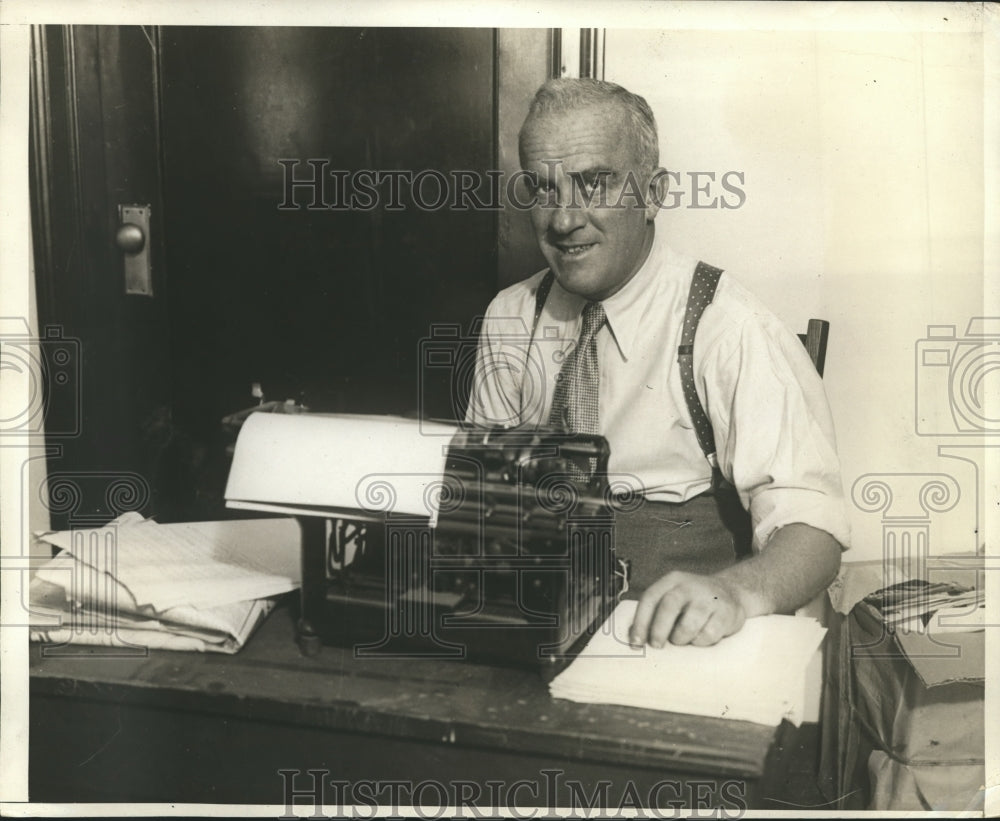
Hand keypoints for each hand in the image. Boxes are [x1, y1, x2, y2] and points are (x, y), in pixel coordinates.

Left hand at [628, 571, 747, 647]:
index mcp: (672, 581)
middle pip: (668, 607)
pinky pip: (708, 635)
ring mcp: (709, 598)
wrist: (731, 591)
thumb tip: (636, 637)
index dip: (640, 622)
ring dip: (681, 638)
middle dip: (659, 630)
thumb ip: (656, 612)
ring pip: (688, 625)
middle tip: (656, 645)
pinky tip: (701, 637)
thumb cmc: (693, 601)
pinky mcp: (726, 612)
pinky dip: (700, 642)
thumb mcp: (674, 596)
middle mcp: (690, 586)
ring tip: (682, 639)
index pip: (650, 598)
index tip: (636, 642)